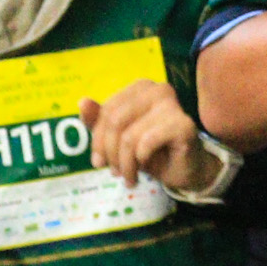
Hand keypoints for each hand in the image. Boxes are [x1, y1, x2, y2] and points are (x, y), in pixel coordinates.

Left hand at [82, 79, 227, 195]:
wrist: (184, 170)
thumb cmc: (152, 151)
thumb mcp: (119, 137)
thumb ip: (100, 120)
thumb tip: (82, 102)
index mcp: (140, 88)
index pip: (107, 110)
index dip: (98, 139)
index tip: (98, 162)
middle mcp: (157, 89)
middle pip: (115, 121)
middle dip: (110, 152)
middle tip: (115, 173)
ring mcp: (172, 104)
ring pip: (129, 136)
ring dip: (125, 163)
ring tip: (129, 177)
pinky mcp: (183, 124)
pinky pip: (146, 143)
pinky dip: (141, 160)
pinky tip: (147, 168)